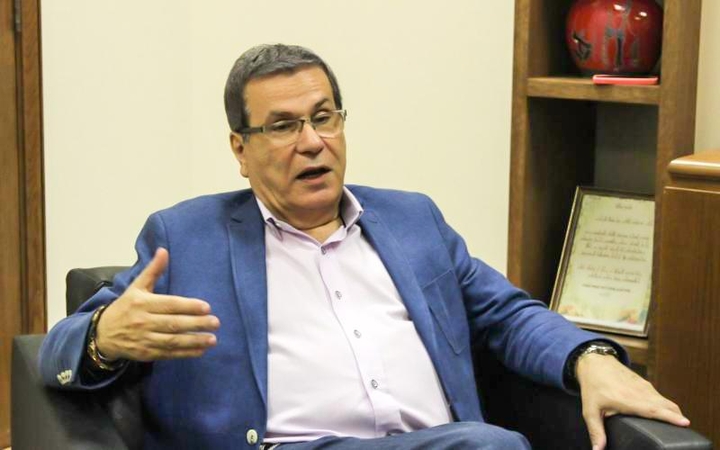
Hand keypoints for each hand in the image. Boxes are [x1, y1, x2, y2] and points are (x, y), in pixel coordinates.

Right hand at [95, 248, 219, 360]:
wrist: (102, 334)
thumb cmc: (125, 307)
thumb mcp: (136, 286)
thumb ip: (153, 270)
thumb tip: (163, 250)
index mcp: (142, 303)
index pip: (169, 305)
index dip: (188, 306)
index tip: (207, 307)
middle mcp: (143, 322)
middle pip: (174, 324)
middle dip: (196, 324)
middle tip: (216, 322)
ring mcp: (145, 339)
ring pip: (173, 340)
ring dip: (194, 341)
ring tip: (212, 339)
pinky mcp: (146, 353)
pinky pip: (168, 353)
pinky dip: (185, 353)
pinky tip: (200, 350)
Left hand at [577, 354, 689, 449]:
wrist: (595, 362)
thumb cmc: (592, 386)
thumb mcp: (590, 410)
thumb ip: (596, 431)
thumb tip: (597, 449)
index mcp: (629, 400)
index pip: (655, 410)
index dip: (671, 417)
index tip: (685, 423)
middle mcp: (641, 393)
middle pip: (668, 405)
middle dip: (678, 418)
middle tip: (683, 433)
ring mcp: (645, 386)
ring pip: (665, 400)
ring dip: (673, 412)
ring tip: (677, 425)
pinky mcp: (645, 383)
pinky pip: (660, 396)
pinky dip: (665, 405)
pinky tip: (664, 412)